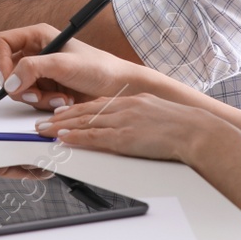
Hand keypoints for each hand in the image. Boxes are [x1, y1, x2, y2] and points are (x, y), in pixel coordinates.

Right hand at [0, 23, 154, 110]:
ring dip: (36, 98)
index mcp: (37, 36)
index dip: (0, 60)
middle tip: (36, 94)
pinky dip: (45, 104)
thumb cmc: (99, 68)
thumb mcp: (64, 64)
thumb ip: (33, 69)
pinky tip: (64, 101)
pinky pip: (31, 100)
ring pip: (17, 89)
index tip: (10, 79)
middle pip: (6, 70)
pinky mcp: (45, 89)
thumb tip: (9, 82)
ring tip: (59, 98)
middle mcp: (36, 52)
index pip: (1, 43)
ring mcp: (40, 72)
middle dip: (20, 86)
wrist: (119, 88)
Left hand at [33, 92, 230, 164]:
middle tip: (42, 121)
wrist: (198, 132)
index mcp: (133, 101)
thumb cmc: (187, 127)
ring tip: (43, 130)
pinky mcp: (124, 138)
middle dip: (61, 117)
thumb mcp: (160, 113)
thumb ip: (144, 116)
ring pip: (84, 122)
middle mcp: (124, 107)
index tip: (62, 112)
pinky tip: (63, 138)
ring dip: (60, 127)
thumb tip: (136, 125)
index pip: (97, 104)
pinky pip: (94, 137)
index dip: (76, 108)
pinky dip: (77, 137)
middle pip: (84, 110)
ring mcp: (123, 122)